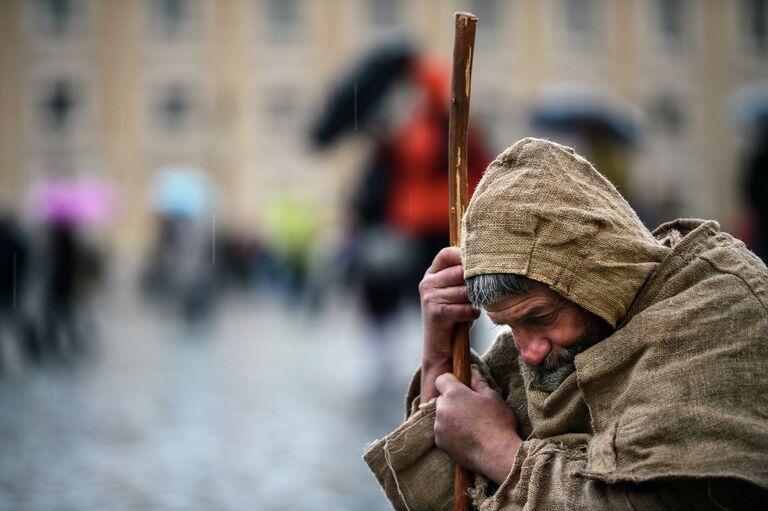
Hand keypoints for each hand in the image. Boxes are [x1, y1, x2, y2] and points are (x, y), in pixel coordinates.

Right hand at [419, 247, 478, 400]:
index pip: (447, 254)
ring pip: (464, 291)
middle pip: (459, 271)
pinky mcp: (435, 312)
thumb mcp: (458, 290)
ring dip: (474, 301)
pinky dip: (472, 314)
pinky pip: (463, 308)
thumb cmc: (455, 314)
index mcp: (432, 273)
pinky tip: (471, 317)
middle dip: (475, 282)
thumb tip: (489, 259)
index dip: (465, 256)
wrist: (441, 346)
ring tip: (474, 306)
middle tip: (482, 291)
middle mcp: (427, 282)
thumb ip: (465, 275)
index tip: (481, 264)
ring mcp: (429, 297)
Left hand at [434, 366, 520, 484]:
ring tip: (472, 426)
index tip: (463, 387)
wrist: (498, 455)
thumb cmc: (498, 423)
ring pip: (442, 416)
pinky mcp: (440, 443)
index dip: (452, 381)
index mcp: (453, 393)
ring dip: (452, 417)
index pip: (442, 379)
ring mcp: (439, 427)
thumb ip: (478, 381)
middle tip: (472, 408)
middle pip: (442, 399)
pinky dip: (451, 433)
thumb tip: (472, 368)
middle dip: (453, 401)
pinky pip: (443, 432)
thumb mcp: (492, 396)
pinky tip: (468, 437)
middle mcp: (442, 409)